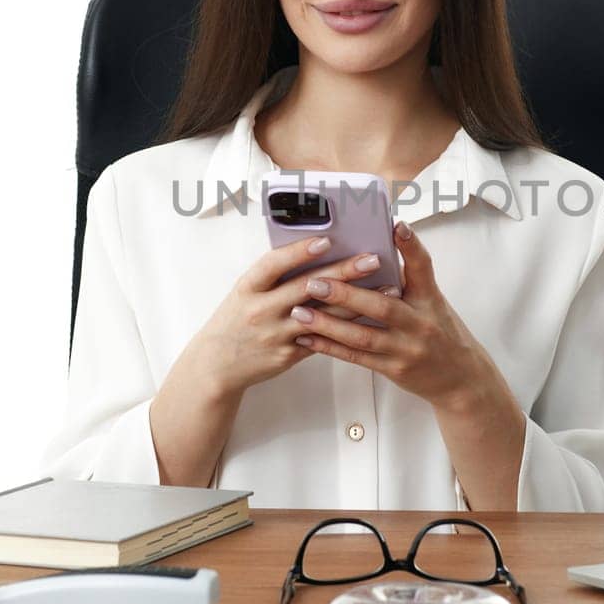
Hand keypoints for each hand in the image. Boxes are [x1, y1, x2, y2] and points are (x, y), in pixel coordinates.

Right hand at [174, 235, 389, 398]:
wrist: (217, 364)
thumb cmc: (236, 319)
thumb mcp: (246, 291)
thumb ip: (274, 275)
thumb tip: (316, 250)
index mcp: (248, 287)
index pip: (273, 264)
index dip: (299, 252)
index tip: (326, 240)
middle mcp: (261, 310)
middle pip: (307, 287)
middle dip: (343, 272)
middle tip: (372, 259)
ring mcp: (276, 334)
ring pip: (323, 315)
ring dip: (357, 300)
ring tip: (386, 287)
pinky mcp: (288, 354)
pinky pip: (323, 338)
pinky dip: (348, 325)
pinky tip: (371, 316)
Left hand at [288, 220, 505, 411]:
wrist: (460, 378)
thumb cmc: (442, 332)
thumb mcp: (433, 301)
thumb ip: (409, 278)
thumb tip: (381, 244)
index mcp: (430, 299)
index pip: (423, 268)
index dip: (411, 246)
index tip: (397, 226)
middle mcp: (419, 323)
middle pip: (382, 306)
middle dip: (346, 294)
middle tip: (314, 281)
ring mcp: (406, 349)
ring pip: (362, 336)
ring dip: (328, 323)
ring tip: (300, 311)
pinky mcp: (394, 369)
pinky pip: (357, 357)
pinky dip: (330, 347)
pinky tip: (308, 337)